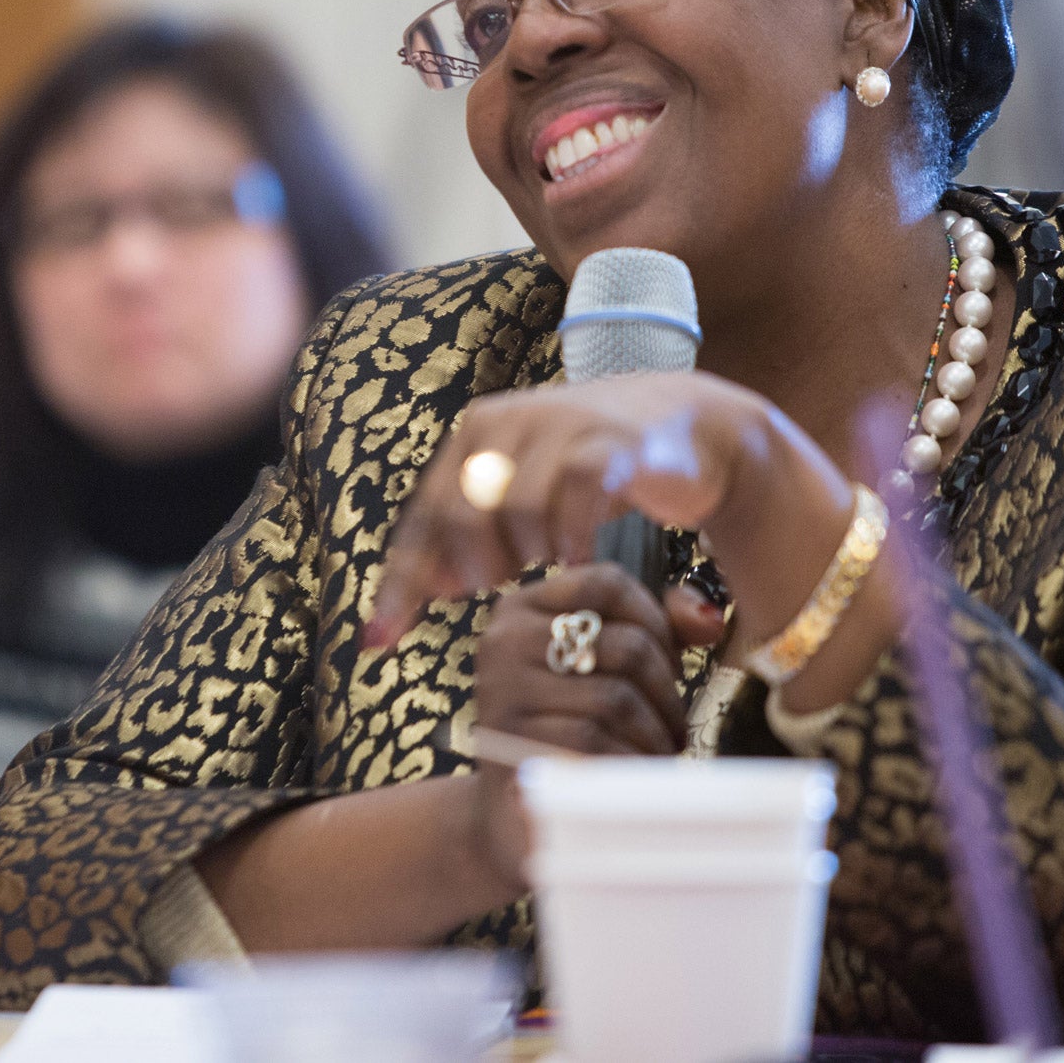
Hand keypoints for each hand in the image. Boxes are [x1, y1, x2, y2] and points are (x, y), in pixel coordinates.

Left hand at [367, 371, 852, 660]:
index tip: (379, 641)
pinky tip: (578, 559)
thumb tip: (428, 587)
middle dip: (474, 567)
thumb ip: (473, 539)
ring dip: (529, 552)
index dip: (400, 583)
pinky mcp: (609, 440)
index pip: (422, 518)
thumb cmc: (594, 470)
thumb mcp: (525, 501)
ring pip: (514, 508)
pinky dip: (572, 534)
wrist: (684, 426)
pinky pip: (576, 493)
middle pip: (459, 516)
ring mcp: (557, 426)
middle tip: (504, 584)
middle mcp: (506, 422)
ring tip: (551, 561)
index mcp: (474, 436)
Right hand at [467, 564, 730, 887]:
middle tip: (672, 723)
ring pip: (618, 699)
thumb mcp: (602, 666)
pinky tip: (634, 773)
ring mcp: (504, 695)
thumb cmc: (569, 726)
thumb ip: (655, 628)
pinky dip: (630, 761)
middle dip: (667, 692)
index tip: (668, 661)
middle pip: (627, 646)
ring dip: (655, 734)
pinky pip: (599, 745)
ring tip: (657, 750)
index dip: (656, 619)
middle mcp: (504, 642)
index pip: (607, 582)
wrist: (514, 811)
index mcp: (522, 608)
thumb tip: (708, 618)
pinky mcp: (514, 747)